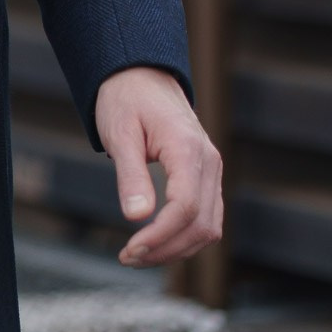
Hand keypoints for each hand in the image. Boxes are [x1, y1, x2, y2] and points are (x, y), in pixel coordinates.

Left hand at [95, 65, 222, 266]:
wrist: (141, 75)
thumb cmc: (127, 99)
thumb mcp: (120, 132)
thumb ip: (130, 175)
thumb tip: (136, 218)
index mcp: (187, 148)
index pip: (186, 207)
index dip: (160, 236)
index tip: (131, 249)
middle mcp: (209, 161)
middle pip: (202, 224)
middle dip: (166, 249)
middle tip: (129, 257)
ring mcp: (212, 169)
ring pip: (209, 227)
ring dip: (177, 248)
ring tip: (139, 254)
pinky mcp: (206, 176)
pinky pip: (206, 216)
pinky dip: (185, 236)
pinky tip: (158, 242)